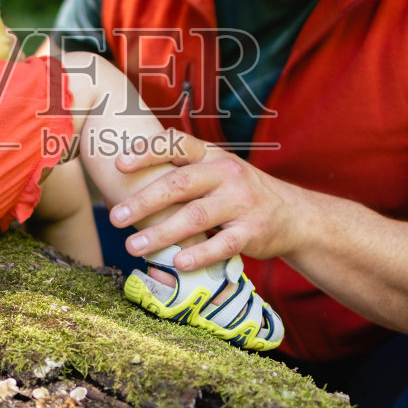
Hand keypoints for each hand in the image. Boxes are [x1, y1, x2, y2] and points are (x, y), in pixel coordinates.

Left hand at [108, 132, 303, 270]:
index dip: (148, 151)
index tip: (119, 163)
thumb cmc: (239, 193)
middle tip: (115, 217)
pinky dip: (199, 254)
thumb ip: (183, 170)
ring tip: (133, 247)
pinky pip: (222, 244)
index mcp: (212, 156)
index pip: (178, 145)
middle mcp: (227, 174)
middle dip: (145, 201)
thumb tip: (124, 175)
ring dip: (162, 233)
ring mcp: (241, 203)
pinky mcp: (253, 232)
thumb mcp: (217, 171)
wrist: (292, 215)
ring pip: (197, 216)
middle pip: (180, 184)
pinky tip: (178, 263)